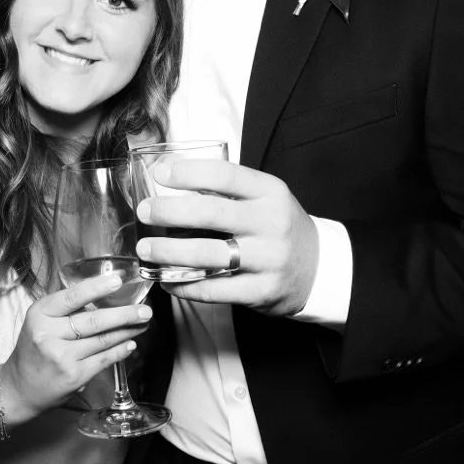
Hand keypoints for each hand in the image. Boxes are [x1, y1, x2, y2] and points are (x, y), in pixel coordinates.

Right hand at [10, 273, 151, 416]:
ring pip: (103, 340)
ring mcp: (62, 356)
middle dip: (125, 314)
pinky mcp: (74, 375)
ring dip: (127, 331)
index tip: (119, 281)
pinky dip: (120, 351)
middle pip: (94, 320)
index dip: (97, 287)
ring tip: (142, 324)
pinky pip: (104, 359)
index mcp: (40, 314)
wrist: (19, 388)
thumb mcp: (40, 322)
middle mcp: (49, 334)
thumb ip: (65, 309)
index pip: (72, 297)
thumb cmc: (34, 350)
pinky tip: (130, 344)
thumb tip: (104, 294)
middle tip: (145, 310)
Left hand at [136, 160, 319, 315]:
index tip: (160, 173)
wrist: (318, 268)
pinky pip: (215, 290)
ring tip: (146, 249)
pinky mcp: (262, 291)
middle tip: (145, 211)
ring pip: (208, 255)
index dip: (189, 172)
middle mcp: (271, 224)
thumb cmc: (278, 227)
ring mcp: (268, 260)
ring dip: (169, 253)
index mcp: (270, 193)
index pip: (225, 175)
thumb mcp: (265, 198)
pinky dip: (185, 286)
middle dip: (170, 212)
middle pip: (211, 214)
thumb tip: (170, 176)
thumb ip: (227, 190)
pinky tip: (167, 280)